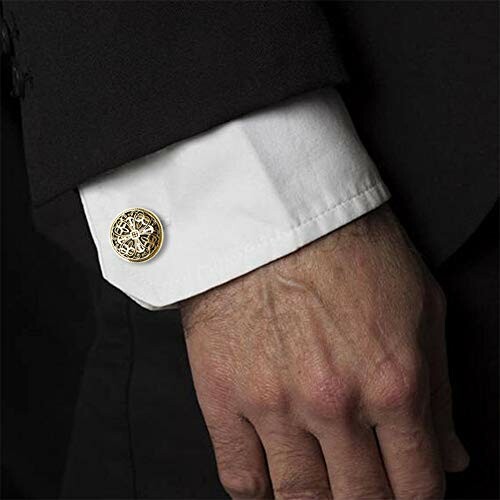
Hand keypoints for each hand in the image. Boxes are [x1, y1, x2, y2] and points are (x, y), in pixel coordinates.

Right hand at [180, 204, 468, 498]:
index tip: (403, 491)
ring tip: (319, 493)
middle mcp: (334, 404)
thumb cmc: (346, 245)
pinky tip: (268, 487)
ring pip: (299, 499)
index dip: (415, 499)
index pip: (416, 485)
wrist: (271, 211)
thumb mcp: (420, 304)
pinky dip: (257, 494)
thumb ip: (439, 388)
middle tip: (361, 491)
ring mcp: (273, 403)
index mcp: (393, 384)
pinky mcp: (222, 394)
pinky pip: (239, 476)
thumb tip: (451, 454)